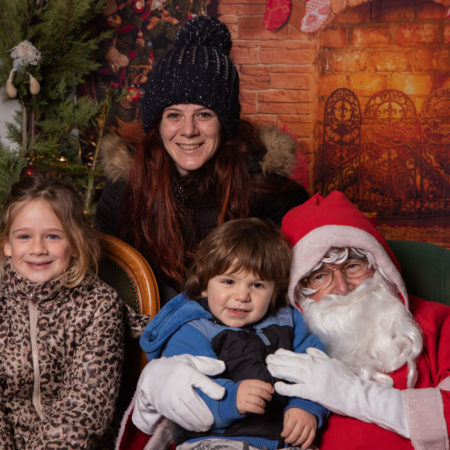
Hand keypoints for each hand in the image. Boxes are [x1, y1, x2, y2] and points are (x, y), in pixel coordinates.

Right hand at [132, 354, 224, 432]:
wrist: (152, 375)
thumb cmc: (177, 368)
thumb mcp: (192, 361)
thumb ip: (208, 364)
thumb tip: (223, 367)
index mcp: (185, 371)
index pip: (200, 380)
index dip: (212, 388)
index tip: (222, 395)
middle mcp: (176, 385)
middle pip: (192, 402)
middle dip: (204, 414)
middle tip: (213, 420)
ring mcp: (169, 397)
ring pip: (184, 413)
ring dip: (197, 423)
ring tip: (206, 426)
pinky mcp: (164, 407)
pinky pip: (177, 418)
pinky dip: (188, 424)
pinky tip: (195, 426)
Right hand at [236, 379, 273, 413]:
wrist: (232, 399)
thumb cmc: (244, 393)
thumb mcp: (250, 386)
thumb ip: (259, 385)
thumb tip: (270, 387)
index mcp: (247, 383)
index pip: (259, 383)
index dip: (267, 387)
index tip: (272, 391)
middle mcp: (244, 389)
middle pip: (259, 391)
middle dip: (267, 395)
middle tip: (269, 398)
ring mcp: (242, 397)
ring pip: (257, 400)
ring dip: (263, 403)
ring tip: (264, 405)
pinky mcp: (242, 405)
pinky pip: (253, 408)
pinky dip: (260, 410)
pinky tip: (262, 410)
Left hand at [266, 348, 408, 436]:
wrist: (356, 393)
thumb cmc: (347, 378)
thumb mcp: (333, 362)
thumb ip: (319, 355)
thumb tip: (308, 350)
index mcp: (317, 360)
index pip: (296, 355)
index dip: (284, 354)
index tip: (276, 353)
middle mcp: (312, 366)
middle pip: (290, 362)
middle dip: (277, 361)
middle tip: (267, 359)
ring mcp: (312, 379)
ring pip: (290, 372)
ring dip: (277, 370)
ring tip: (268, 368)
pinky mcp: (313, 392)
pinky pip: (295, 389)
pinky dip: (285, 387)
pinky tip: (277, 386)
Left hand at [282, 408, 316, 448]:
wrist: (307, 405)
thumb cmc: (296, 410)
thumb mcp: (288, 413)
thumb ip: (285, 422)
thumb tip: (284, 433)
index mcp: (294, 416)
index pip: (288, 428)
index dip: (284, 434)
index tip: (282, 435)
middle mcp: (302, 421)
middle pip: (295, 434)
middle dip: (290, 440)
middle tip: (287, 440)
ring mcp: (309, 424)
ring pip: (303, 437)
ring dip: (297, 442)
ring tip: (293, 443)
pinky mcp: (314, 427)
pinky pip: (311, 438)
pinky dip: (307, 444)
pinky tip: (302, 446)